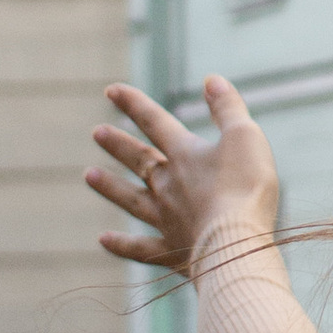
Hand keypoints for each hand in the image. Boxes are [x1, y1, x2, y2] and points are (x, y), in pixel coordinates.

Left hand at [87, 76, 278, 275]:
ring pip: (131, 199)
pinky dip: (122, 244)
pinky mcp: (172, 252)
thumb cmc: (245, 188)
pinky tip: (103, 240)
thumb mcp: (245, 137)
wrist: (236, 246)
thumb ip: (228, 108)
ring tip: (87, 175)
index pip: (154, 121)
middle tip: (96, 133)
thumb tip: (212, 80)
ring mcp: (166, 220)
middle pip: (139, 160)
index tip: (111, 90)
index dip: (133, 103)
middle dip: (118, 145)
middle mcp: (168, 185)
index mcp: (184, 156)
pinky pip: (140, 247)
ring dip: (110, 187)